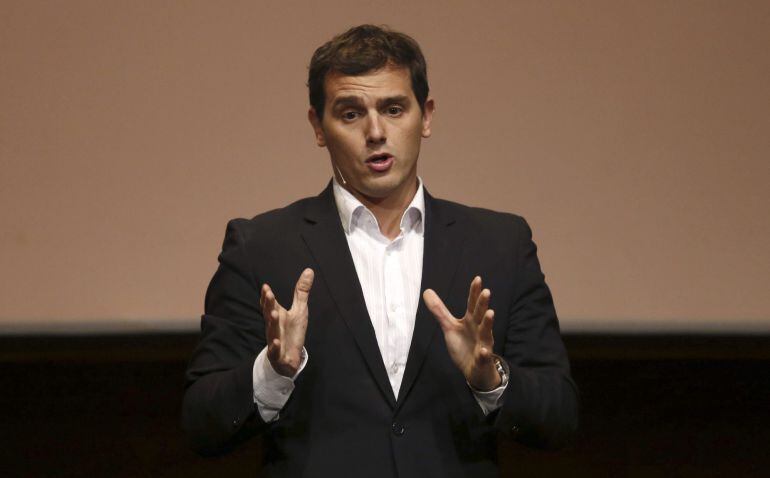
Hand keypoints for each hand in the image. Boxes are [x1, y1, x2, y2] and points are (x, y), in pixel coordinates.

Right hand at [260, 268, 313, 376]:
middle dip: (269, 305)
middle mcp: (274, 326)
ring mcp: (275, 340)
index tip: (266, 286)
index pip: (270, 305)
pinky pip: (275, 351)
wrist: (289, 357)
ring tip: (274, 314)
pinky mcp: (278, 354)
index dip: (267, 296)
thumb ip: (301, 291)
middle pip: (270, 315)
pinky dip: (274, 347)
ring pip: (272, 331)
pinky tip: (276, 342)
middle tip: (269, 294)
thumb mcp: (299, 309)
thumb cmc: (292, 331)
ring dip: (273, 322)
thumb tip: (309, 270)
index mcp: (277, 316)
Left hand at [423, 276, 499, 390]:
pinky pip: (484, 356)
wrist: (474, 369)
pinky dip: (484, 353)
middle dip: (483, 304)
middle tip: (486, 291)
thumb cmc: (464, 345)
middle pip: (481, 314)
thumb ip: (439, 311)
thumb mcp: (450, 327)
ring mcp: (483, 343)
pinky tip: (484, 350)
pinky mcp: (482, 359)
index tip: (477, 279)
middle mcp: (479, 329)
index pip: (472, 304)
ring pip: (486, 332)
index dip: (474, 292)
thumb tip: (426, 291)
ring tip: (490, 313)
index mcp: (471, 321)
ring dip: (488, 323)